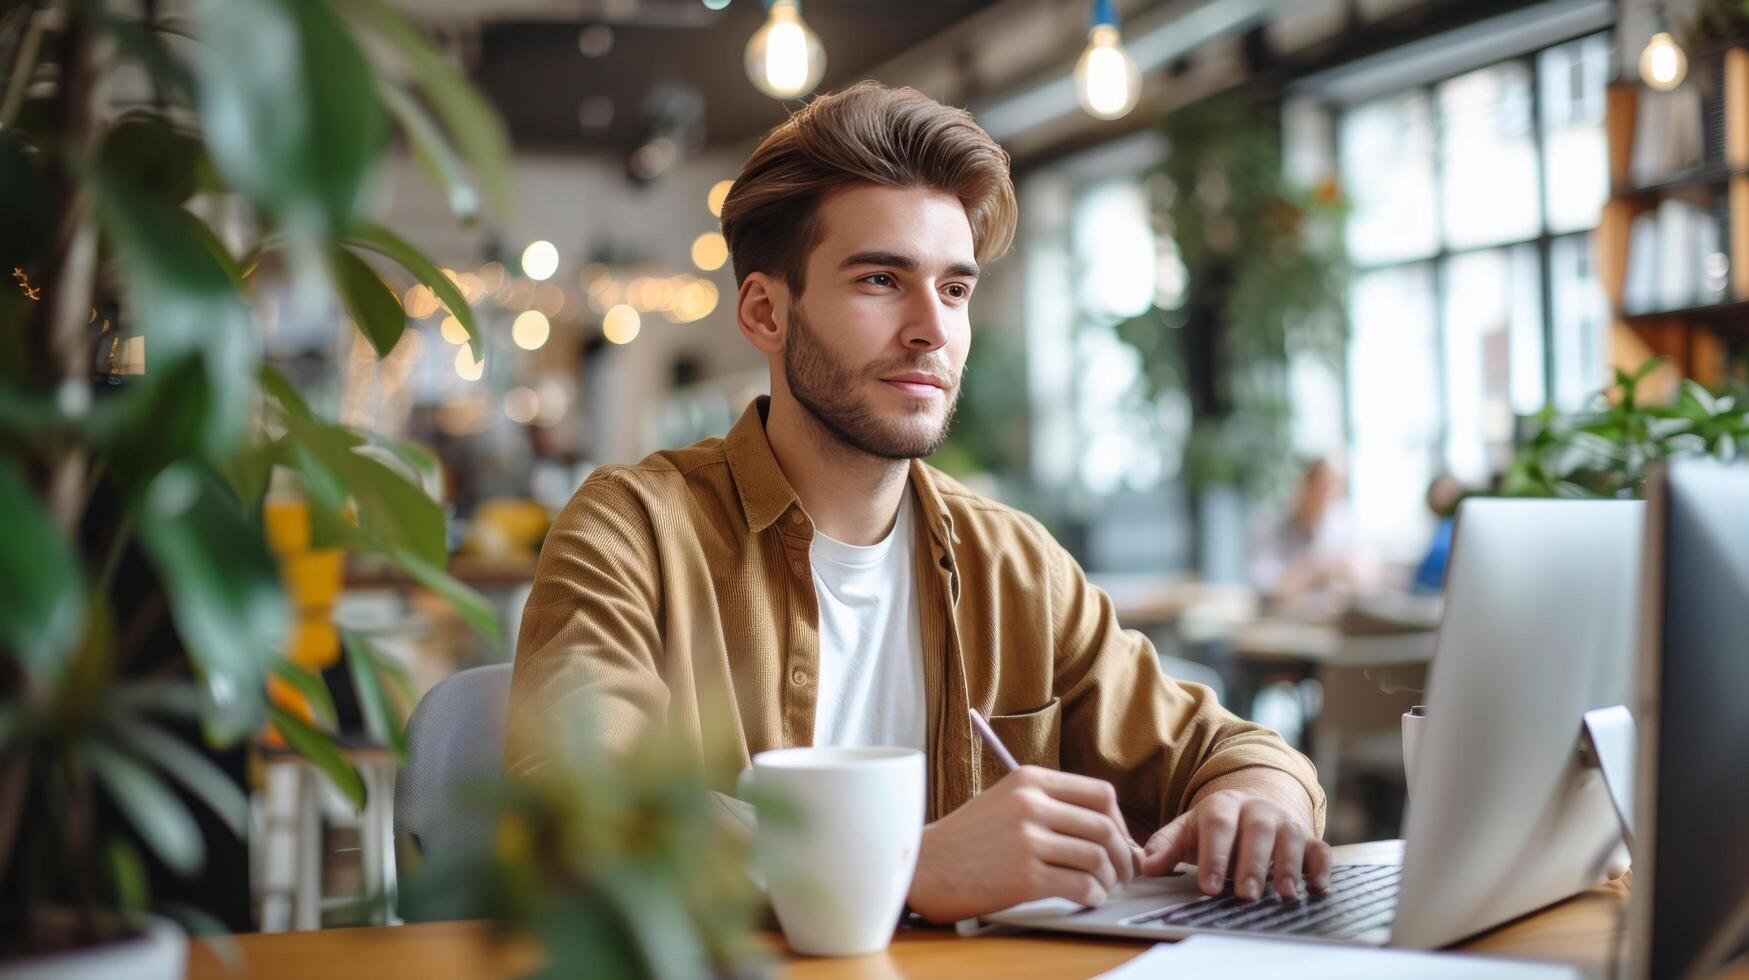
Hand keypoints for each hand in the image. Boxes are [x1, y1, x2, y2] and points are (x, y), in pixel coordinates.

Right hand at [905, 766, 1144, 922]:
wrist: (925, 866)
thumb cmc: (967, 838)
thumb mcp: (1005, 801)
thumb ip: (1050, 804)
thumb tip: (1105, 827)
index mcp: (1029, 780)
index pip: (1100, 793)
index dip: (1120, 820)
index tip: (1119, 839)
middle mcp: (1031, 805)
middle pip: (1105, 826)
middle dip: (1122, 854)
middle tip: (1123, 871)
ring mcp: (1028, 840)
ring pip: (1097, 857)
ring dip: (1110, 878)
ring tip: (1104, 887)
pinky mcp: (1025, 876)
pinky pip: (1081, 885)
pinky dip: (1093, 895)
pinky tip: (1088, 898)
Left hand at [1138, 772, 1330, 901]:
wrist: (1252, 804)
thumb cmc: (1215, 826)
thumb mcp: (1187, 830)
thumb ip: (1166, 846)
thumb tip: (1145, 865)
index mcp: (1222, 805)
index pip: (1217, 826)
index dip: (1213, 855)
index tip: (1208, 887)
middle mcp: (1256, 809)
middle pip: (1256, 829)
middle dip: (1252, 862)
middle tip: (1246, 893)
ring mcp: (1284, 821)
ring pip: (1290, 836)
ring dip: (1289, 865)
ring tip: (1284, 893)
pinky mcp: (1307, 837)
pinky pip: (1319, 847)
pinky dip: (1321, 866)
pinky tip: (1318, 886)